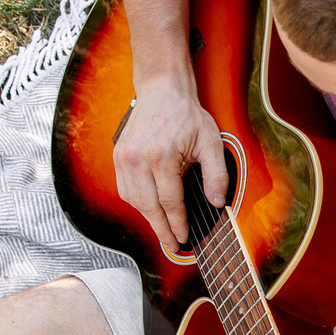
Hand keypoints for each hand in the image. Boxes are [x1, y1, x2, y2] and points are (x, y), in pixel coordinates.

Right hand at [112, 77, 228, 256]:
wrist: (162, 90)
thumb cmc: (186, 114)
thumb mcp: (211, 141)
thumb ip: (216, 174)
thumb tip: (218, 202)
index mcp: (161, 155)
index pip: (169, 201)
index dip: (177, 223)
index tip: (184, 237)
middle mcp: (137, 158)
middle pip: (149, 206)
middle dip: (162, 229)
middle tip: (172, 244)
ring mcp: (124, 157)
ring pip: (134, 201)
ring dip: (149, 218)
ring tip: (163, 229)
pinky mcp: (118, 156)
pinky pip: (124, 189)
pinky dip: (137, 203)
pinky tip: (150, 209)